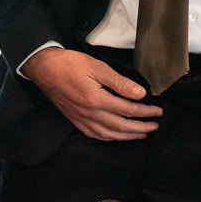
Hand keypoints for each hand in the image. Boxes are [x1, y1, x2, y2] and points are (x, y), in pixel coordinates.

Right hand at [23, 47, 160, 140]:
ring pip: (107, 134)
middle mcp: (88, 113)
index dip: (145, 112)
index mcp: (96, 100)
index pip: (127, 110)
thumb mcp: (97, 67)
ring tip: (140, 134)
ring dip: (126, 136)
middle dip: (140, 128)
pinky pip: (92, 134)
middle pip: (120, 126)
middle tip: (155, 126)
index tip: (157, 111)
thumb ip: (119, 82)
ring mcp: (80, 118)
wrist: (43, 67)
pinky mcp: (73, 118)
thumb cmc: (70, 64)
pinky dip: (107, 138)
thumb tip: (140, 94)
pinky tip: (114, 136)